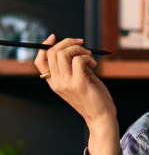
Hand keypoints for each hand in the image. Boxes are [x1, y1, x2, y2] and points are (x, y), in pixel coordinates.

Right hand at [35, 34, 120, 154]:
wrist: (101, 117)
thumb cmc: (93, 98)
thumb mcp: (80, 79)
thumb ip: (74, 66)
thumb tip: (75, 48)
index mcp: (54, 83)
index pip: (40, 61)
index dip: (44, 46)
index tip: (54, 37)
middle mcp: (57, 83)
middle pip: (52, 53)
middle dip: (68, 43)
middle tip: (82, 45)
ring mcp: (66, 83)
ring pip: (63, 54)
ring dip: (79, 49)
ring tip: (89, 57)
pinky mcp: (78, 83)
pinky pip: (77, 60)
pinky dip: (86, 57)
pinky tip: (93, 65)